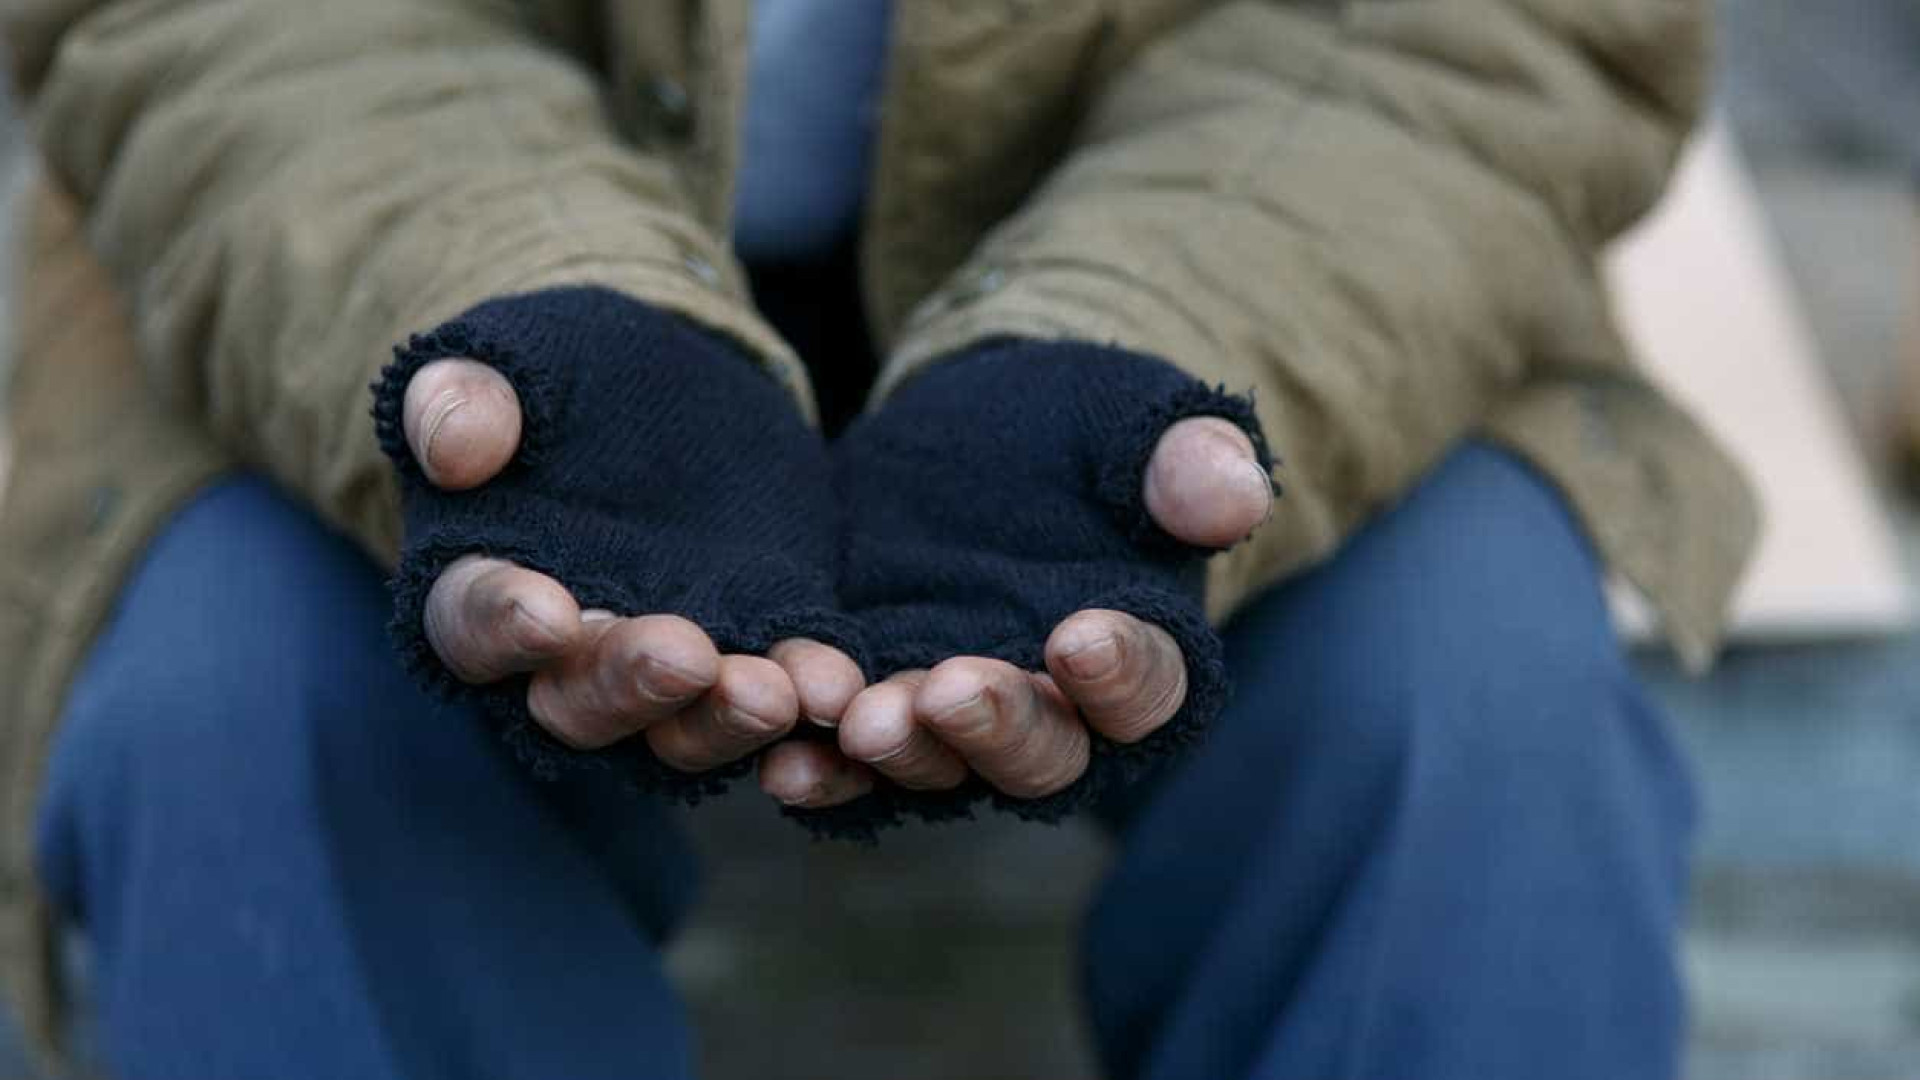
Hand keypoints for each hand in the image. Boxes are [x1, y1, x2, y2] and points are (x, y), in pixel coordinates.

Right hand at [401, 356, 863, 772]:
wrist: (668, 376)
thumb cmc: (558, 371)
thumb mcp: (511, 360)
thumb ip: (463, 399)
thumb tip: (455, 453)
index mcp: (485, 585)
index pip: (475, 622)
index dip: (505, 623)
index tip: (546, 612)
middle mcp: (569, 655)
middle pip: (582, 701)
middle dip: (632, 686)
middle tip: (686, 659)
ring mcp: (667, 664)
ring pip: (684, 724)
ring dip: (727, 717)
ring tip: (779, 692)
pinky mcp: (755, 642)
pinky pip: (779, 687)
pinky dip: (805, 691)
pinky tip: (836, 686)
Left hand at [759, 413, 1268, 807]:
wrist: (982, 428)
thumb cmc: (1085, 427)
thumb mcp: (1134, 420)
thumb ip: (1186, 460)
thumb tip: (1237, 493)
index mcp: (1140, 654)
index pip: (1149, 687)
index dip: (1121, 671)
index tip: (1082, 636)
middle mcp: (1056, 713)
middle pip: (1042, 754)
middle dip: (997, 728)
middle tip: (949, 690)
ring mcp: (959, 717)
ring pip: (941, 765)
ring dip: (903, 752)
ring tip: (862, 722)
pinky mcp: (877, 697)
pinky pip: (850, 757)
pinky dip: (823, 768)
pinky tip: (785, 759)